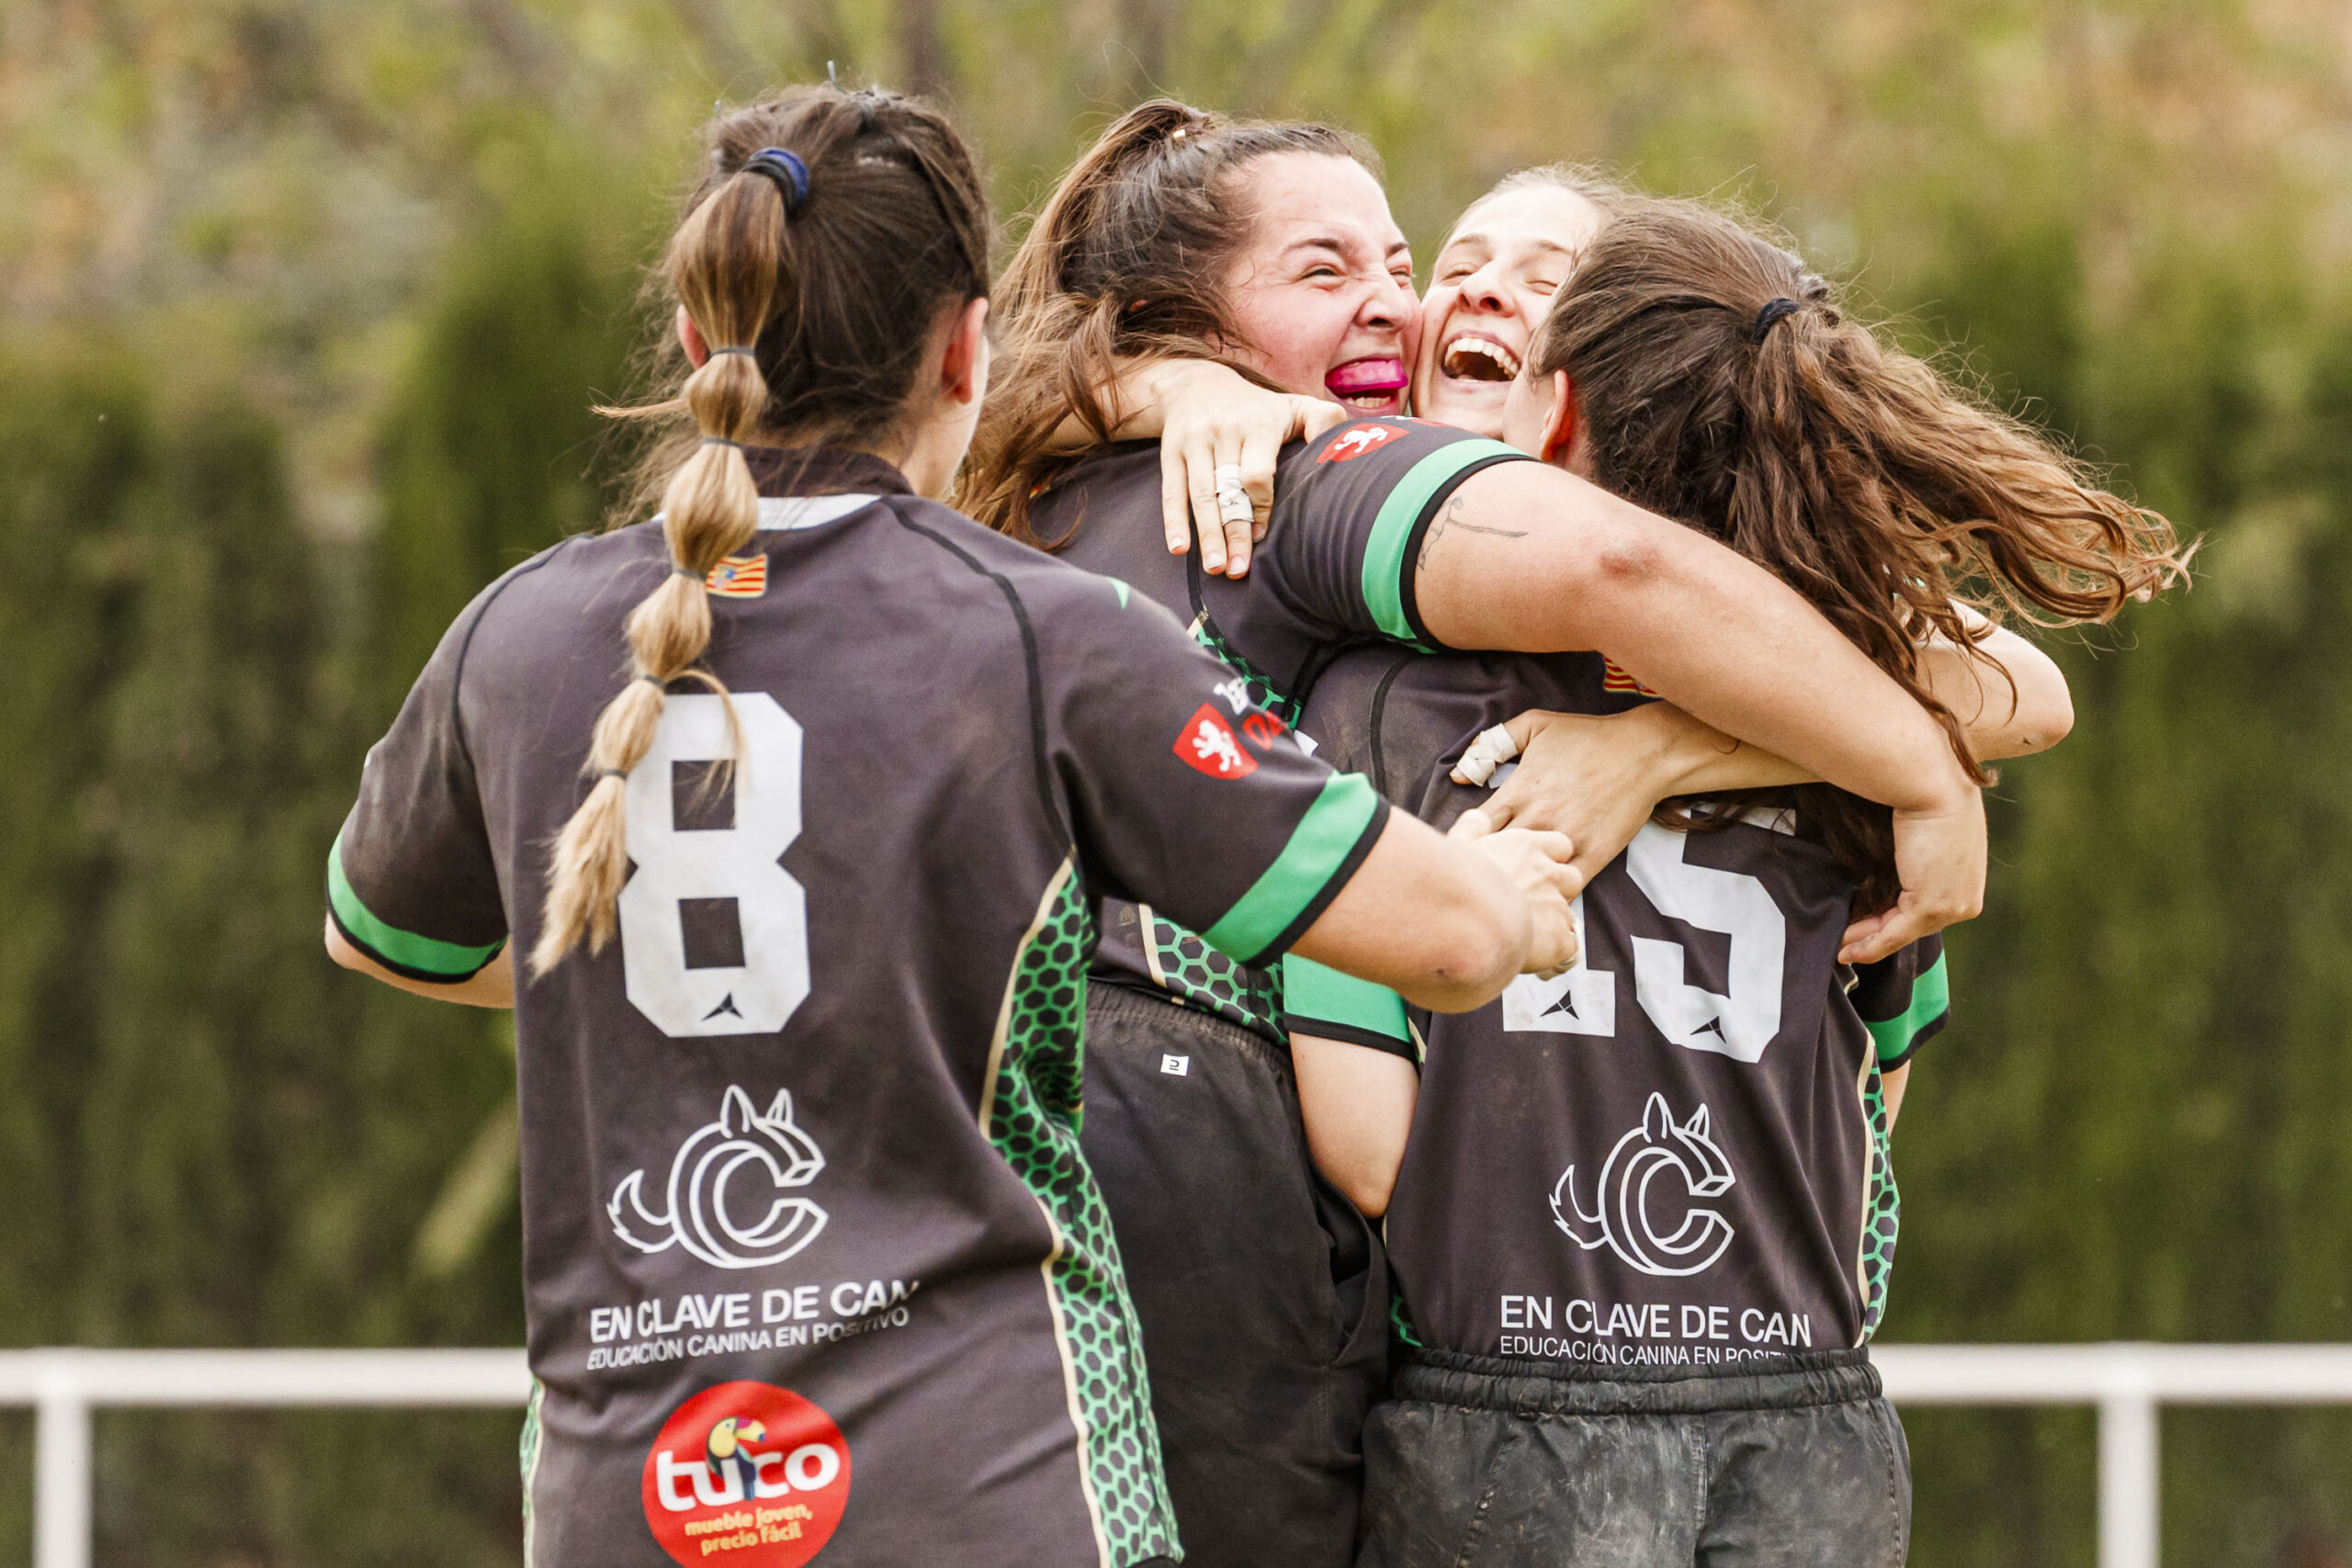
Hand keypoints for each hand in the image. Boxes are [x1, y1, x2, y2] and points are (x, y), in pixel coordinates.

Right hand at [1151, 362, 1347, 576]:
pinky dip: (1174, 521)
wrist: (1199, 383)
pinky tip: (1179, 548)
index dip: (1261, 507)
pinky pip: (1172, 490)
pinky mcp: (1170, 451)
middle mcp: (1223, 431)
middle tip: (1239, 569)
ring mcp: (1195, 442)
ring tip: (1216, 568)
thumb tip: (1348, 448)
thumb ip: (1324, 422)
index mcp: (1258, 424)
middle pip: (1228, 489)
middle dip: (1233, 531)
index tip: (1263, 537)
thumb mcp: (1296, 405)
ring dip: (1208, 534)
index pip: (1257, 472)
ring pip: (1201, 494)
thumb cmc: (1259, 407)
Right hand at [1449, 808, 1581, 977]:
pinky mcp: (1559, 939)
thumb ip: (1472, 829)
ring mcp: (1556, 906)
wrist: (1463, 923)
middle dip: (1560, 892)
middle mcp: (1547, 873)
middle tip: (1534, 905)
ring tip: (1528, 937)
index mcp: (1526, 846)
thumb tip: (1476, 817)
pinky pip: (1569, 947)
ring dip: (1553, 925)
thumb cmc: (1454, 885)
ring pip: (1569, 915)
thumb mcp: (1457, 845)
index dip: (1551, 859)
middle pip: (1573, 878)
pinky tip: (1535, 956)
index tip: (1537, 869)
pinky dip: (1556, 954)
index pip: (1560, 845)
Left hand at [1458, 706, 1699, 881]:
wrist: (1645, 750)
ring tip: (1510, 891)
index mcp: (1518, 791)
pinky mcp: (1594, 856)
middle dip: (1485, 867)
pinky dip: (1551, 897)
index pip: (1473, 829)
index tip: (1469, 847)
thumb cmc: (1588, 736)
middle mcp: (1537, 819)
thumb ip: (1492, 744)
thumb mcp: (1535, 724)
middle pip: (1494, 858)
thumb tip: (1458, 775)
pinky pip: (1565, 888)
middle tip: (1482, 875)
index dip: (1466, 842)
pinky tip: (1543, 898)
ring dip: (1515, 885)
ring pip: (1526, 878)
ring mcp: (1566, 840)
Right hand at [1839, 785, 1985, 962]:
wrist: (1934, 787)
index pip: (1925, 911)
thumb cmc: (1930, 795)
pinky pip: (1895, 934)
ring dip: (1868, 945)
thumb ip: (1919, 855)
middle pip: (1913, 927)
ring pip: (1902, 934)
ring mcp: (1950, 907)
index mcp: (1967, 882)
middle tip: (1847, 944)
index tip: (1865, 926)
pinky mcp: (1931, 907)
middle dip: (1875, 936)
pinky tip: (1848, 951)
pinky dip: (1870, 946)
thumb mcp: (1930, 830)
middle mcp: (1964, 900)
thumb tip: (1896, 866)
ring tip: (1842, 949)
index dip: (1891, 921)